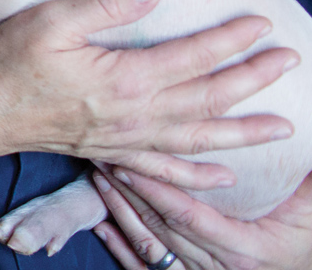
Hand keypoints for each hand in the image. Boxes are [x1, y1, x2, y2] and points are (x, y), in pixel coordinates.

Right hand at [0, 0, 297, 189]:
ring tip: (282, 127)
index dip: (229, 40)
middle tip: (289, 61)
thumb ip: (105, 5)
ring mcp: (127, 138)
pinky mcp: (114, 152)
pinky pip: (168, 170)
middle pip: (208, 97)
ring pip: (199, 137)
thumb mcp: (51, 21)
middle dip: (253, 79)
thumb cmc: (9, 62)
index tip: (258, 22)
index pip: (192, 57)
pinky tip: (224, 173)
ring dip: (244, 131)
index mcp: (124, 78)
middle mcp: (135, 114)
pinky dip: (200, 174)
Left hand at [92, 166, 311, 269]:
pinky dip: (123, 249)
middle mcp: (217, 268)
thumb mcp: (311, 214)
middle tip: (103, 158)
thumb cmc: (308, 241)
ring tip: (97, 181)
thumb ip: (304, 182)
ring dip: (120, 213)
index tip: (129, 165)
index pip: (187, 216)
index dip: (156, 191)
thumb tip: (298, 131)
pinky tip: (102, 228)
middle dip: (129, 192)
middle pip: (161, 227)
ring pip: (150, 246)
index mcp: (243, 249)